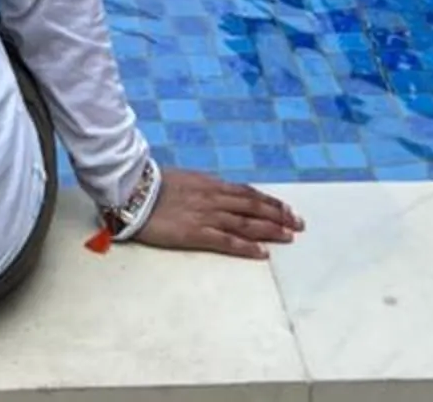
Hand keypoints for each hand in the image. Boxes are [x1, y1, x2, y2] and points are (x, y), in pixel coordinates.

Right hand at [132, 171, 302, 259]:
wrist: (133, 192)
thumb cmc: (154, 186)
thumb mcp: (185, 180)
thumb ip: (204, 188)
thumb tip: (219, 194)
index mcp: (210, 184)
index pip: (248, 193)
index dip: (270, 201)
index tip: (287, 209)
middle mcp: (214, 198)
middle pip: (253, 207)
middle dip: (279, 215)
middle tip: (299, 224)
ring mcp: (207, 216)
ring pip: (246, 223)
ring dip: (270, 230)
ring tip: (289, 237)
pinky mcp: (197, 233)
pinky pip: (228, 241)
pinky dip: (247, 247)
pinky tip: (262, 253)